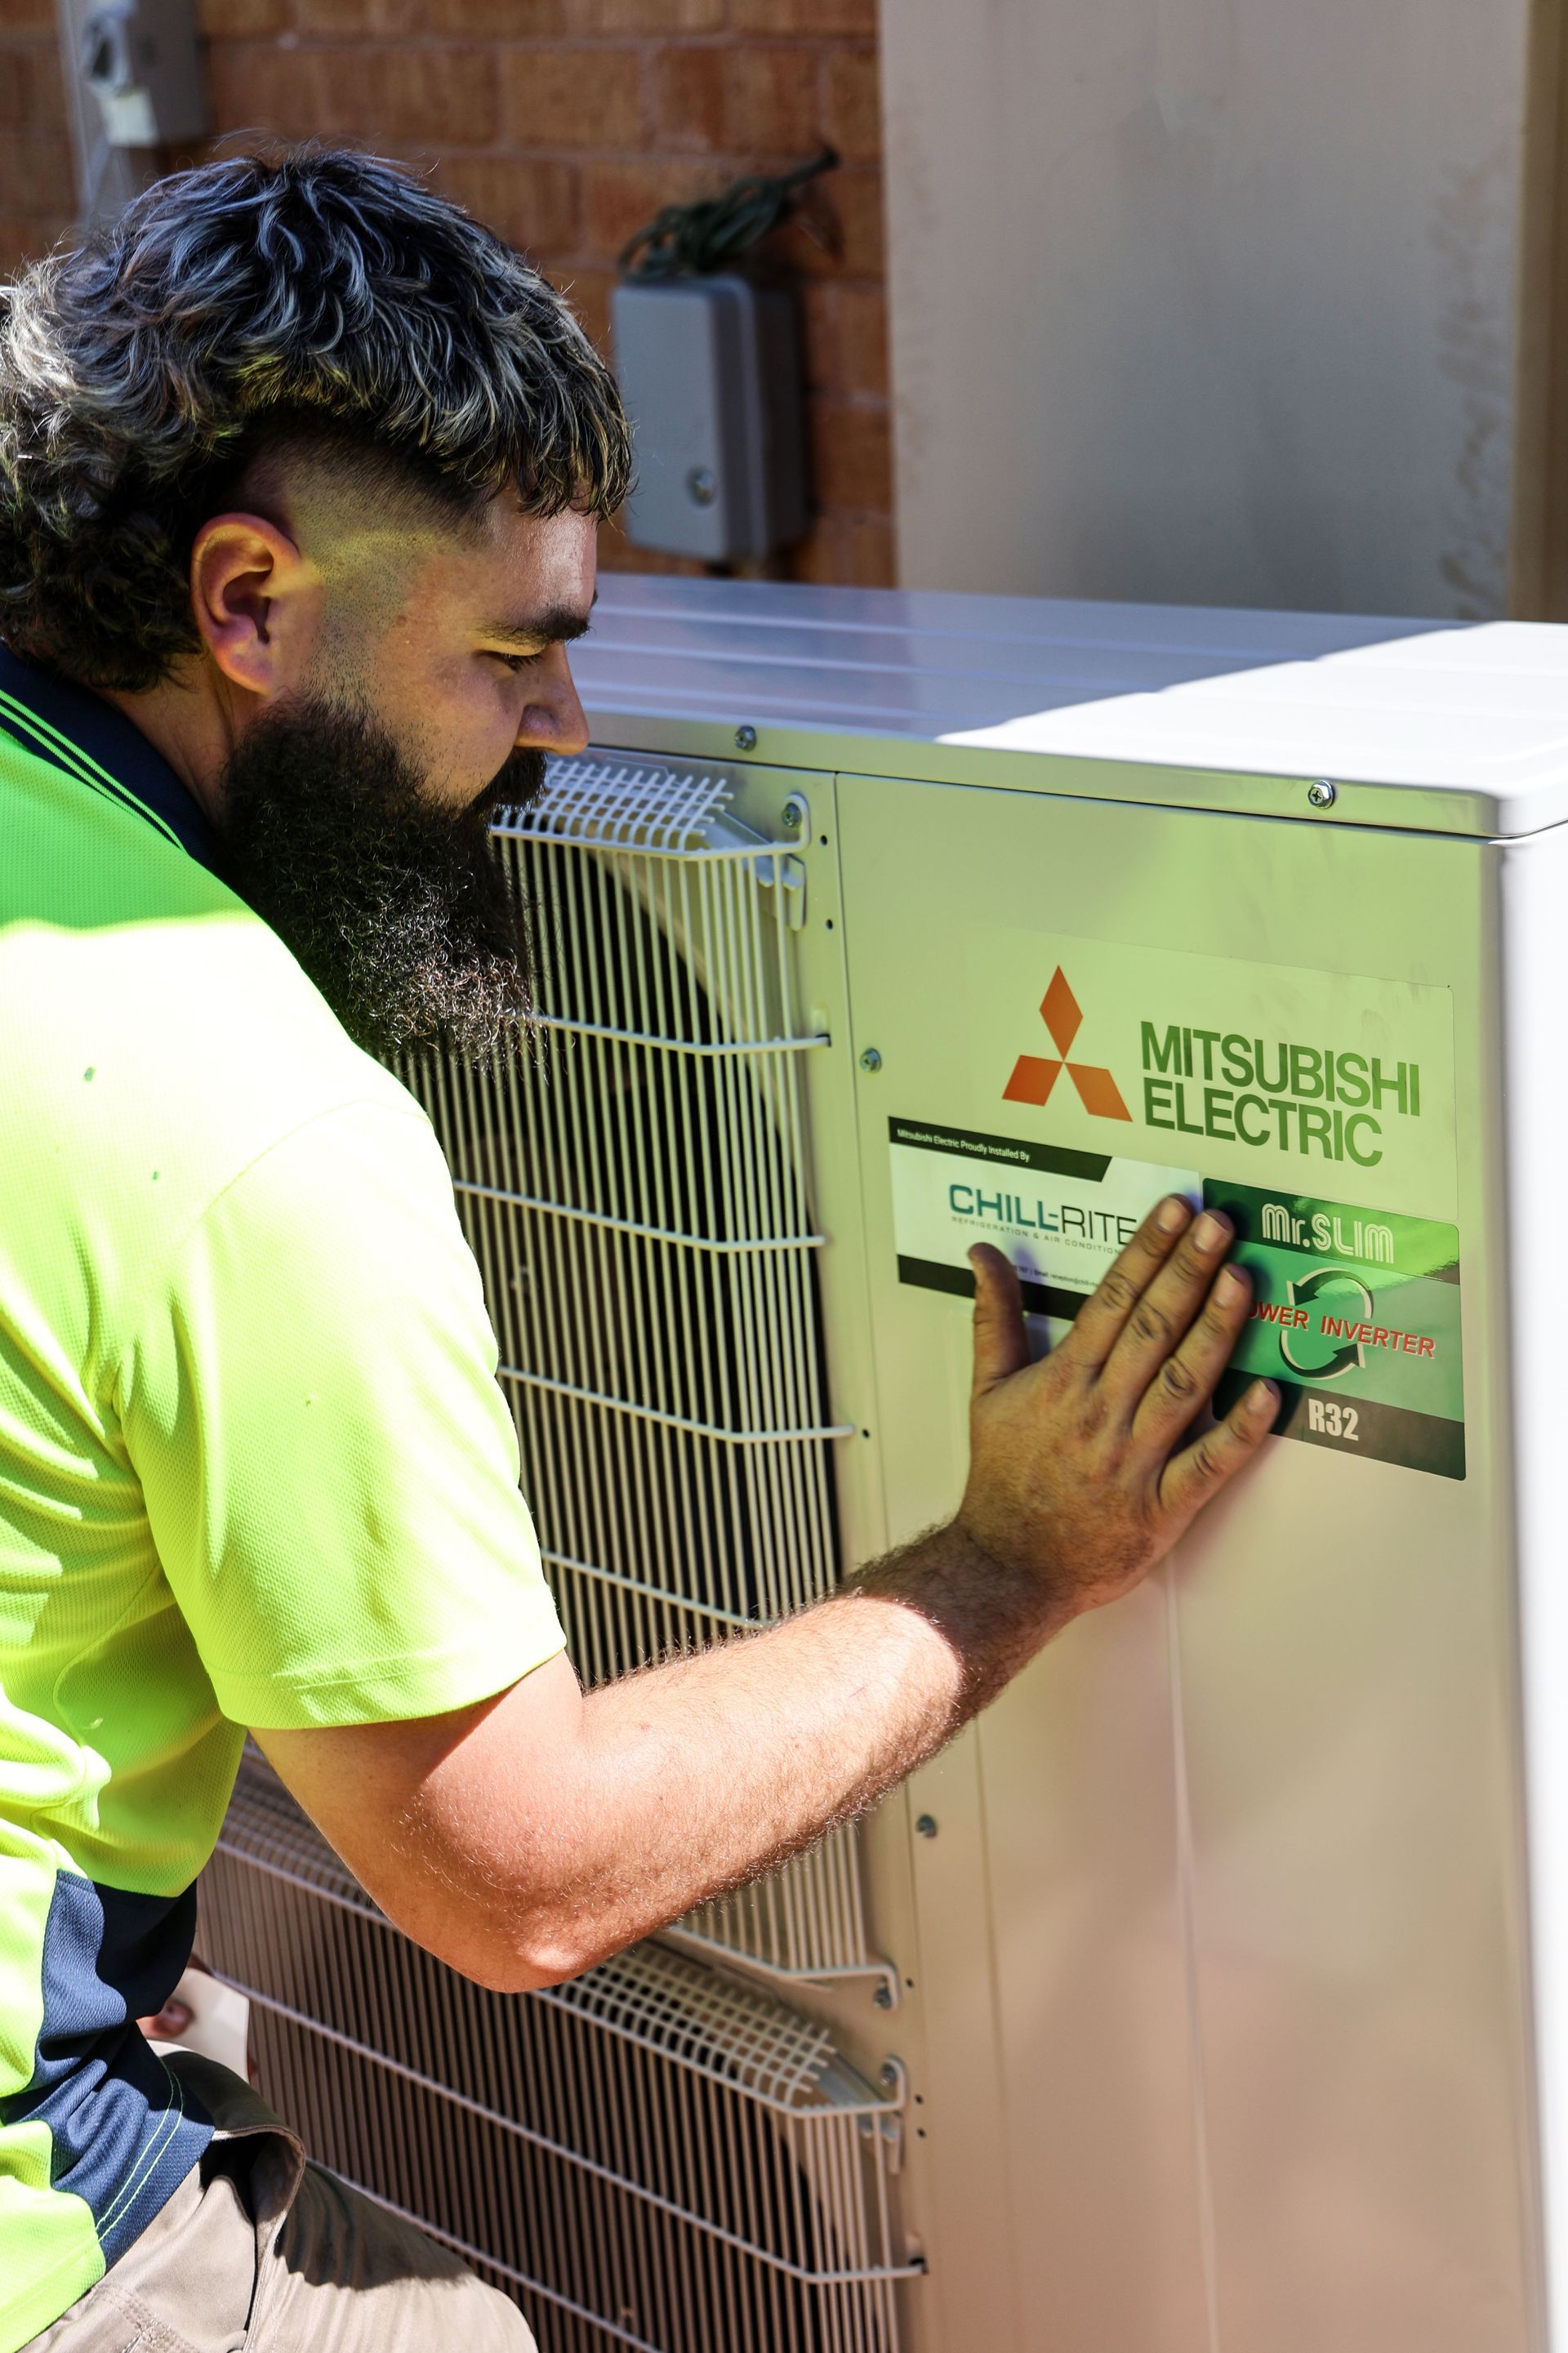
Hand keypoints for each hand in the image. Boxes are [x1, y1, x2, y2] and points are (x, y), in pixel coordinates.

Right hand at [956, 1196, 1275, 1625]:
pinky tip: (1268, 1394)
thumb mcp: (987, 1391)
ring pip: (1181, 1383)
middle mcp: (1100, 1412)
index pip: (1112, 1300)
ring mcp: (1133, 1460)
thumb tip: (984, 1256)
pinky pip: (1206, 1465)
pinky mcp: (1160, 1508)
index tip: (1177, 1210)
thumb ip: (994, 1318)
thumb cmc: (1001, 1481)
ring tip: (1241, 1279)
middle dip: (1187, 1271)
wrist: (1004, 1567)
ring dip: (1214, 1330)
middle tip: (1220, 1224)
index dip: (1147, 1250)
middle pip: (1151, 1328)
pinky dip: (1238, 1431)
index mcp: (1064, 1381)